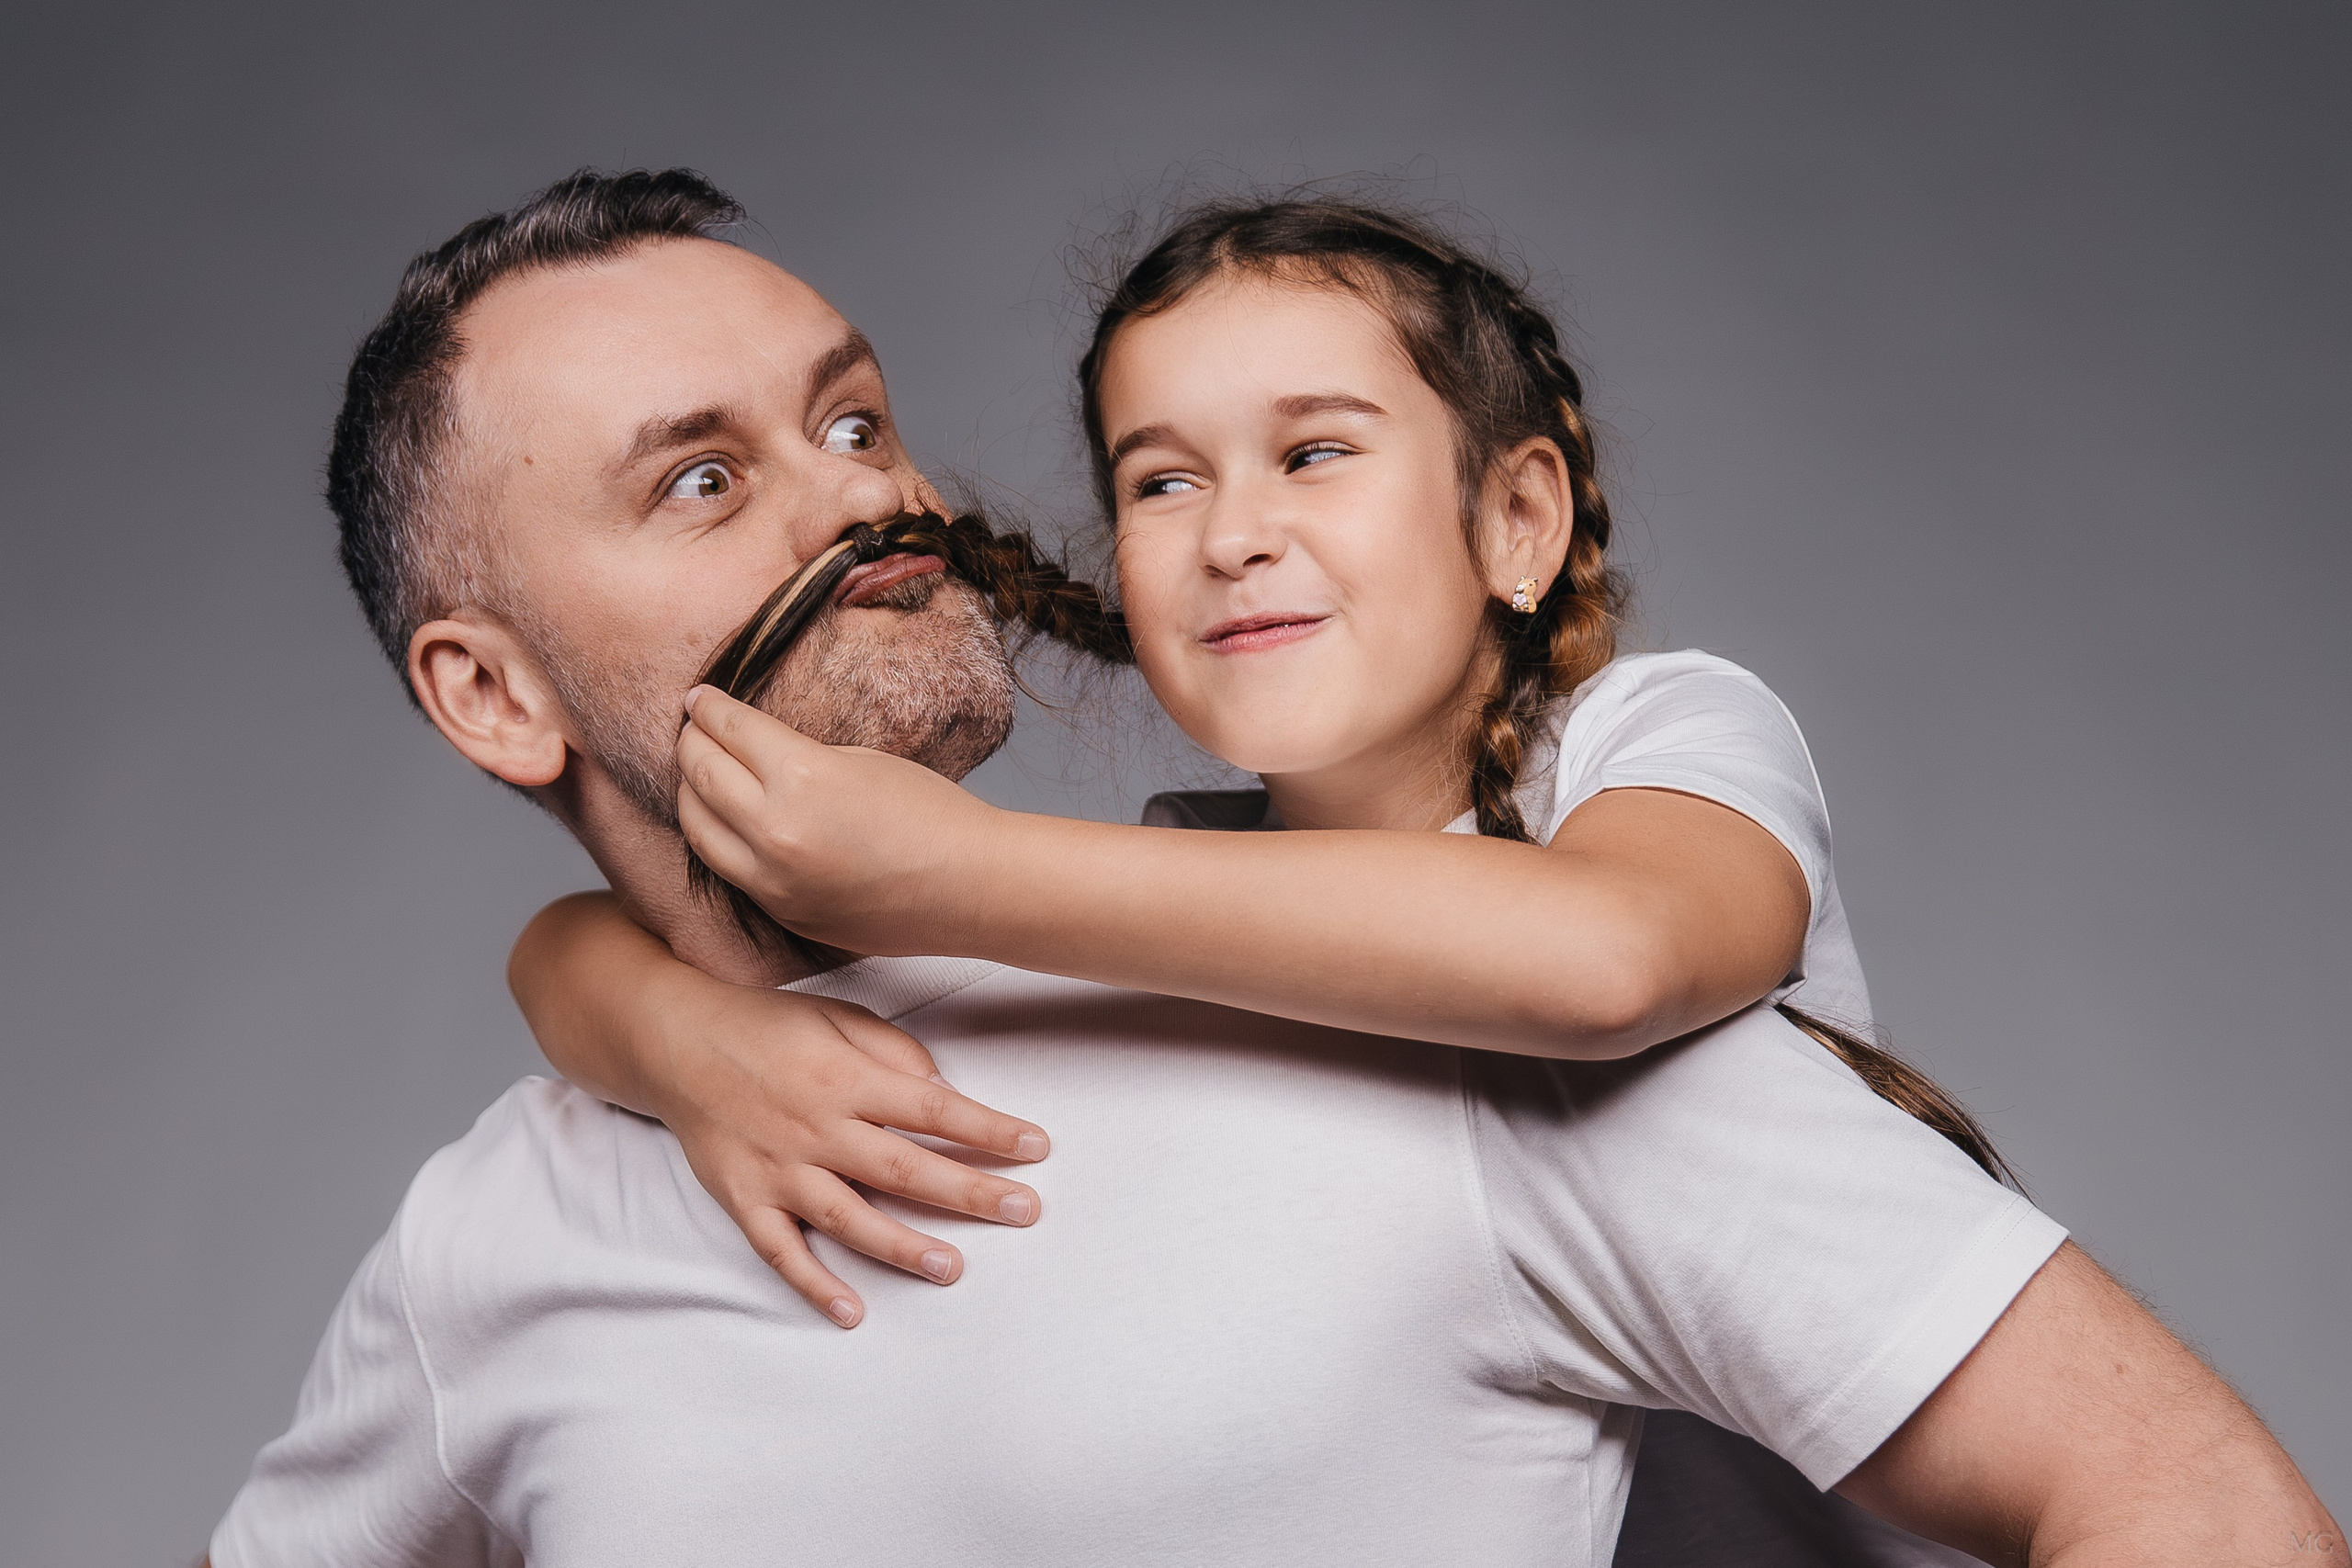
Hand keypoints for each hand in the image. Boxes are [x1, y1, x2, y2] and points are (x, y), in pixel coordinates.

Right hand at [650, 975, 1048, 1327]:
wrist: (674, 1039)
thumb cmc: (769, 1027)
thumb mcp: (839, 1019)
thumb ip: (896, 1055)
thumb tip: (944, 1095)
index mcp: (846, 1079)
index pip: (933, 1109)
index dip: (988, 1129)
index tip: (1037, 1147)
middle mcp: (816, 1127)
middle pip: (904, 1168)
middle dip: (969, 1192)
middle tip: (1024, 1211)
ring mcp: (779, 1169)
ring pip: (849, 1217)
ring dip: (903, 1246)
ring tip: (953, 1269)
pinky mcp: (744, 1198)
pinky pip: (781, 1250)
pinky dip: (814, 1284)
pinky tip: (851, 1311)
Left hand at [677, 686, 1000, 952]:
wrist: (970, 888)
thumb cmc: (933, 816)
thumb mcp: (861, 761)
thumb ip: (796, 758)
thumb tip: (751, 753)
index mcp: (801, 777)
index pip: (729, 730)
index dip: (707, 708)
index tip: (697, 698)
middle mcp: (775, 831)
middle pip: (701, 776)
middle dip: (689, 745)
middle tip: (690, 729)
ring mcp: (773, 880)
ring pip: (697, 830)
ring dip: (692, 795)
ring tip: (697, 775)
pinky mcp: (782, 912)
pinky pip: (729, 869)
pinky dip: (719, 839)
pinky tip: (726, 822)